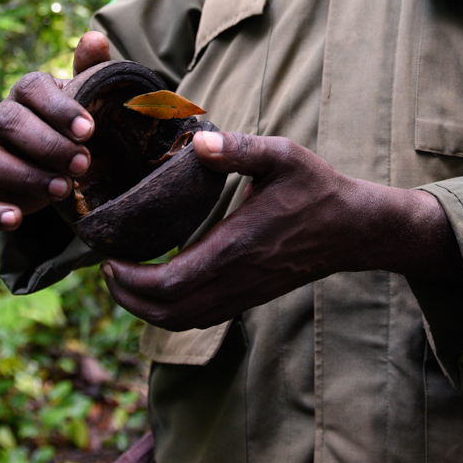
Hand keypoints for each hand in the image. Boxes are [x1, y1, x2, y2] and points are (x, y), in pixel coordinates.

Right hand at [0, 31, 110, 230]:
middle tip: (83, 164)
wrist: (68, 164)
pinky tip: (14, 219)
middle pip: (8, 121)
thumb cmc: (80, 127)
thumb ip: (93, 71)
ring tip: (63, 191)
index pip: (32, 88)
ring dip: (22, 175)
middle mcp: (1, 119)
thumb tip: (94, 39)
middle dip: (47, 145)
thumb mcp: (93, 100)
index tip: (88, 129)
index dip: (58, 107)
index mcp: (28, 93)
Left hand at [101, 130, 462, 330]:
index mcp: (235, 248)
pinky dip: (170, 312)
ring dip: (146, 308)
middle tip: (106, 268)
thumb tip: (197, 141)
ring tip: (125, 279)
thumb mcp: (282, 156)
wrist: (355, 229)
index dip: (130, 280)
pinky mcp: (250, 297)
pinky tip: (162, 287)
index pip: (169, 284)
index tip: (108, 258)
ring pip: (182, 322)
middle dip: (127, 297)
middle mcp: (235, 280)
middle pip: (166, 312)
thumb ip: (239, 149)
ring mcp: (243, 294)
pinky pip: (200, 318)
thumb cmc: (317, 189)